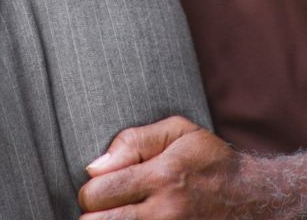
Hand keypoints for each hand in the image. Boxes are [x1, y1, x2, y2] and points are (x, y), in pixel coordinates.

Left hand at [78, 115, 306, 219]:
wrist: (254, 199)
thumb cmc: (210, 160)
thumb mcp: (178, 132)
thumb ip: (133, 142)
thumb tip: (94, 167)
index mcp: (161, 177)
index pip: (99, 192)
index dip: (90, 192)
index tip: (99, 188)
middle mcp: (165, 213)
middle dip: (94, 214)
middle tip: (104, 207)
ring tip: (118, 216)